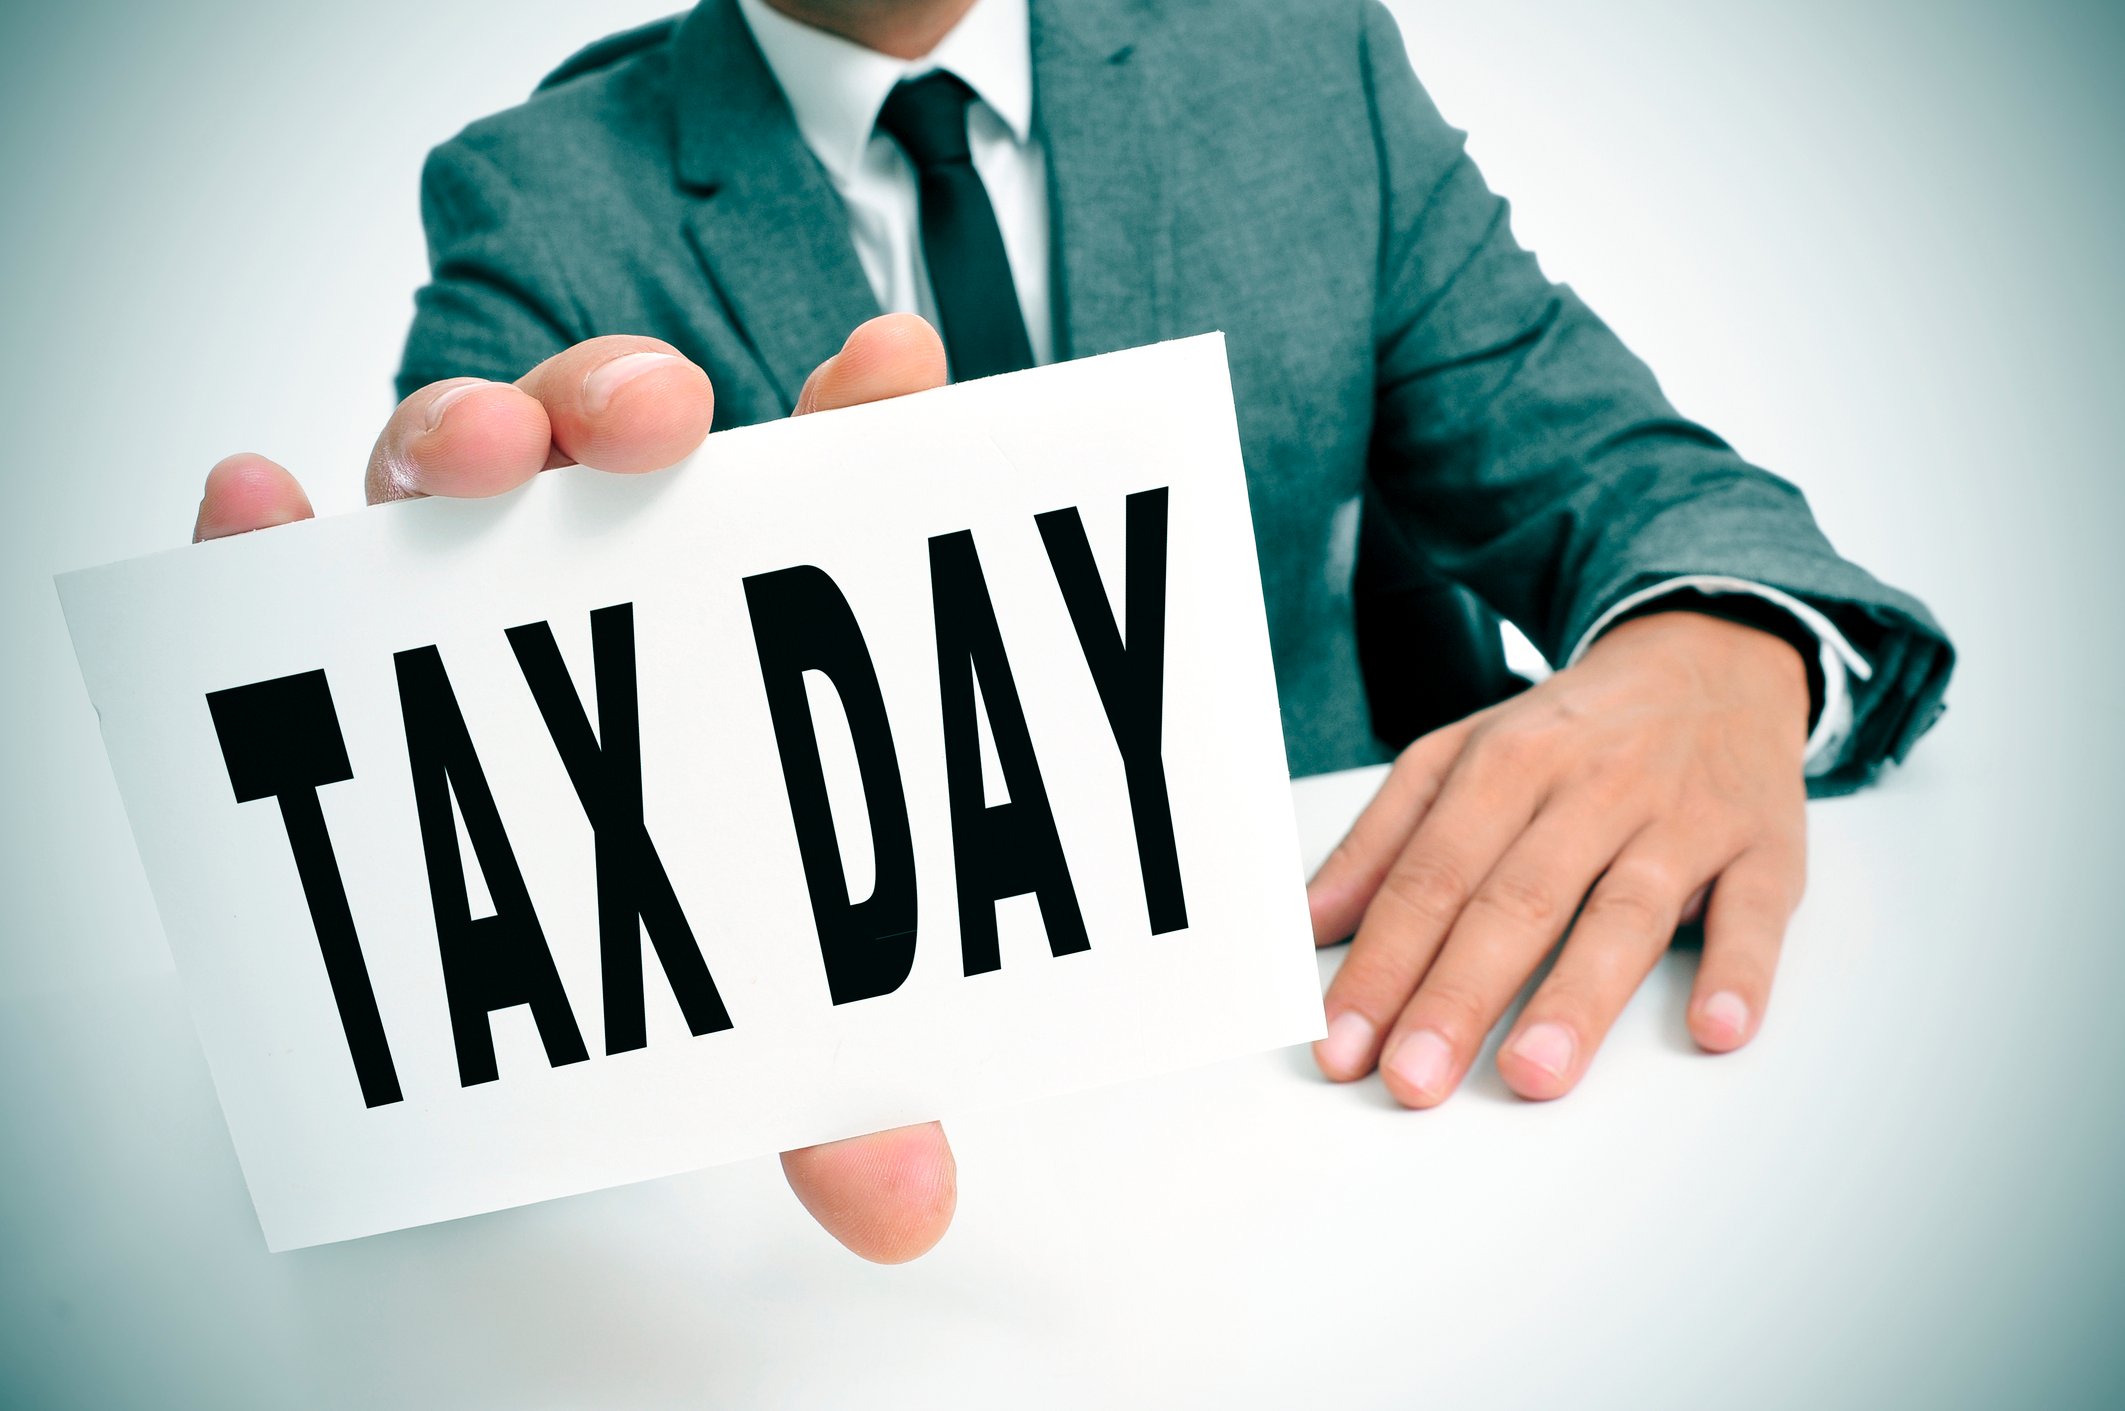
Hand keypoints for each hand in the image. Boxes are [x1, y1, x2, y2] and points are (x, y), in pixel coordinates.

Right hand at [192, 315, 958, 1261]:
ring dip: (468, 430)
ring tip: (476, 453)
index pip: (822, 485)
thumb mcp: (769, 1007)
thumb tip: (907, 1208)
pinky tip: (259, 506)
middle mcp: (617, 565)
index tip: (890, 372)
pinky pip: (301, 551)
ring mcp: (480, 577)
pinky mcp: (350, 618)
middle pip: (621, 434)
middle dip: (630, 396)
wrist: (538, 951)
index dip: (861, 417)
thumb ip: (841, 1086)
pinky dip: (275, 524)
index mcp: (755, 608)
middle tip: (657, 417)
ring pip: (466, 459)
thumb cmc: (682, 915)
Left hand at [1306, 610, 1811, 1104]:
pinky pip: (1755, 911)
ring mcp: (1681, 818)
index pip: (1429, 877)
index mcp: (1503, 764)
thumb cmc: (1571, 730)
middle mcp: (1589, 788)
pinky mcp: (1765, 846)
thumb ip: (1383, 840)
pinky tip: (1714, 1028)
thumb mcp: (1460, 756)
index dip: (1381, 964)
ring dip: (1577, 997)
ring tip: (1532, 1073)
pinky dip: (1739, 970)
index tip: (1342, 1045)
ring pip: (1623, 911)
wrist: (1711, 655)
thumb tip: (1309, 923)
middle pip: (1513, 900)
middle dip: (1456, 996)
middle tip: (1412, 1078)